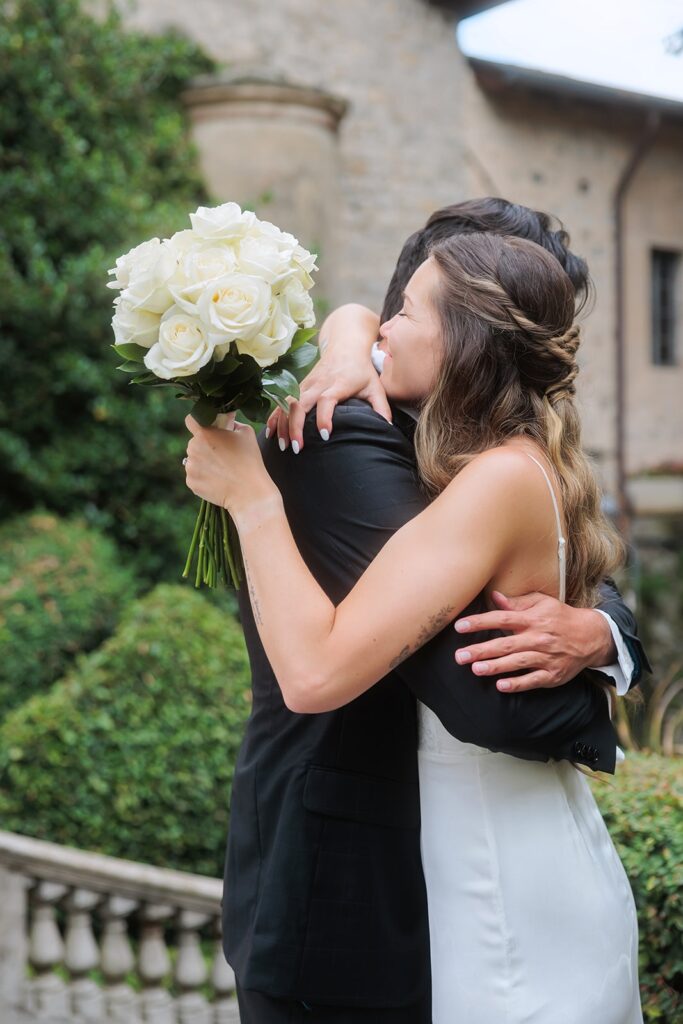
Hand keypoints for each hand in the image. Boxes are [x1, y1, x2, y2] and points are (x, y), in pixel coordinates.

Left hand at [184, 415, 278, 517]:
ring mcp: (190, 467)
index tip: (207, 428)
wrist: (249, 493)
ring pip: (193, 460)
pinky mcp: (191, 483)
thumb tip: (227, 418)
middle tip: (222, 454)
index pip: (191, 420)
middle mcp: (193, 449)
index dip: (198, 422)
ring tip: (221, 470)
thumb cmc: (250, 461)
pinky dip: (203, 477)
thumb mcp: (246, 433)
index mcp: (204, 434)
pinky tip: (218, 480)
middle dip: (205, 446)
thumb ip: (233, 422)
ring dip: (203, 462)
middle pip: (194, 443)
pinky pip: (194, 476)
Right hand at [266, 303, 390, 452]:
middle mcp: (319, 383)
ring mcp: (306, 384)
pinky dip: (275, 417)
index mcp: (339, 383)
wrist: (346, 345)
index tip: (325, 435)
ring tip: (283, 446)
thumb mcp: (375, 386)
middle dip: (296, 427)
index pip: (327, 400)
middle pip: (301, 403)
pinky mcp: (299, 385)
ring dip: (283, 425)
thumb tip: (387, 429)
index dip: (324, 417)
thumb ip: (382, 408)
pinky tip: (271, 433)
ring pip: (288, 404)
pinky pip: (282, 402)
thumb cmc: (362, 370)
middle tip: (297, 449)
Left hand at [453, 590, 615, 692]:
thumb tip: (494, 596)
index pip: (501, 619)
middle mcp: (537, 638)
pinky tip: (501, 686)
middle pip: (505, 644)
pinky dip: (517, 684)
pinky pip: (533, 680)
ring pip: (517, 663)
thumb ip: (517, 602)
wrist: (591, 636)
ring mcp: (545, 658)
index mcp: (532, 619)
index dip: (480, 623)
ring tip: (475, 669)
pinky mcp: (552, 674)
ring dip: (495, 667)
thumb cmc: (561, 617)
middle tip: (459, 656)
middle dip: (481, 650)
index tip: (460, 626)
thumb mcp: (542, 603)